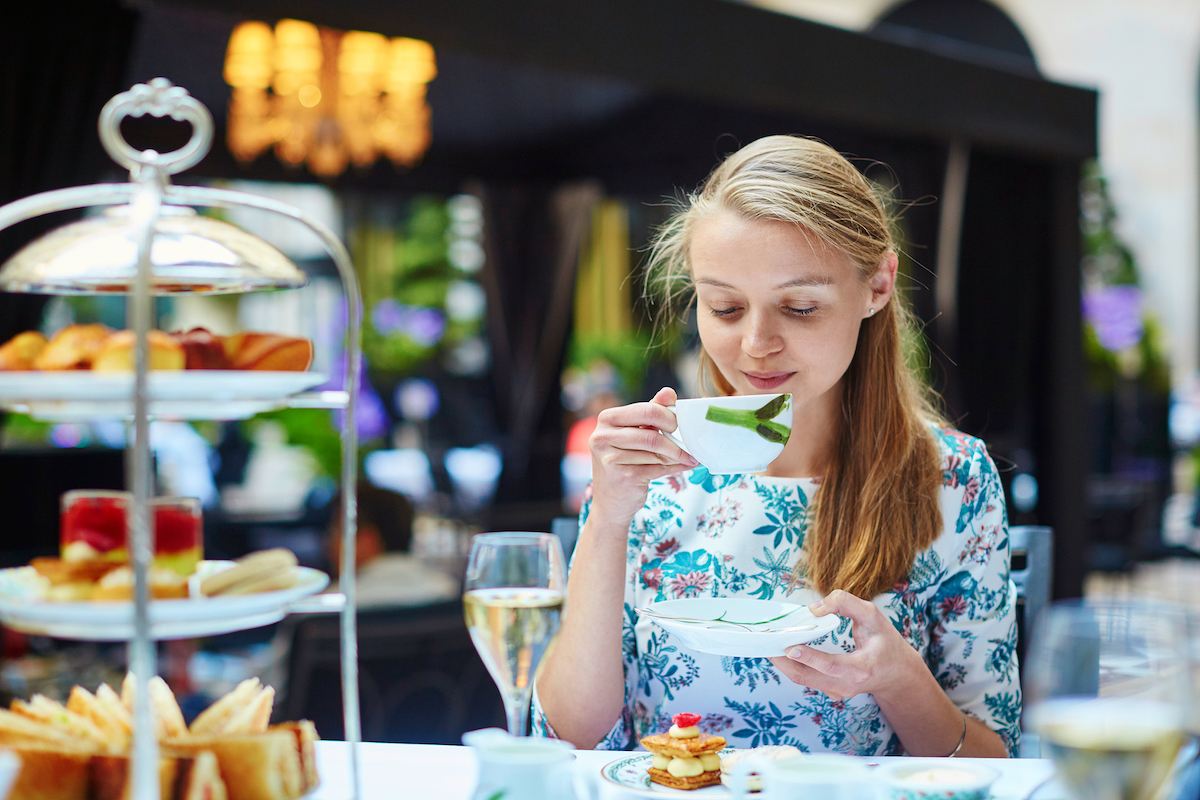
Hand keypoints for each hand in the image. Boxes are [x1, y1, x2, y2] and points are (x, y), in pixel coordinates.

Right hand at [588, 387, 699, 525]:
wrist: (610, 503)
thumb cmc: (623, 463)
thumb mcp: (633, 434)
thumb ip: (650, 413)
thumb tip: (669, 393)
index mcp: (607, 419)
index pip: (646, 410)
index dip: (669, 416)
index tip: (680, 424)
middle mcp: (602, 437)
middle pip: (652, 432)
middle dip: (675, 438)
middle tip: (688, 443)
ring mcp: (610, 458)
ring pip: (657, 452)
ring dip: (677, 456)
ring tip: (687, 457)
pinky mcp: (623, 477)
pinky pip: (658, 468)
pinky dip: (676, 467)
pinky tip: (685, 465)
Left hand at [767, 589, 924, 701]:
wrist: (896, 674)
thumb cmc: (885, 642)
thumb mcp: (873, 616)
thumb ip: (846, 604)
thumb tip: (814, 608)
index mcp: (861, 669)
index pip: (831, 665)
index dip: (809, 657)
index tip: (790, 646)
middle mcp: (846, 685)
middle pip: (806, 676)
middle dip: (782, 659)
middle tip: (765, 640)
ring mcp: (836, 691)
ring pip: (801, 679)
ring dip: (782, 661)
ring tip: (766, 642)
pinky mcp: (828, 690)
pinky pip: (804, 678)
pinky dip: (790, 663)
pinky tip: (780, 648)